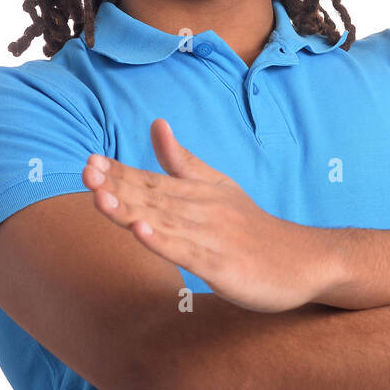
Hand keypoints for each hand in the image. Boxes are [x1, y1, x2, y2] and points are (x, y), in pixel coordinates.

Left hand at [80, 118, 344, 312]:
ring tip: (100, 198)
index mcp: (197, 193)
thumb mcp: (218, 186)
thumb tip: (156, 123)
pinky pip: (187, 253)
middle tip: (86, 173)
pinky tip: (141, 233)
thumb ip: (182, 160)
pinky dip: (163, 242)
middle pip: (154, 198)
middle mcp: (202, 211)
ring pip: (165, 222)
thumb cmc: (253, 227)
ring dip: (132, 210)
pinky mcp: (221, 267)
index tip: (88, 163)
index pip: (151, 180)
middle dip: (117, 186)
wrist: (303, 260)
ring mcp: (212, 238)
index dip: (119, 173)